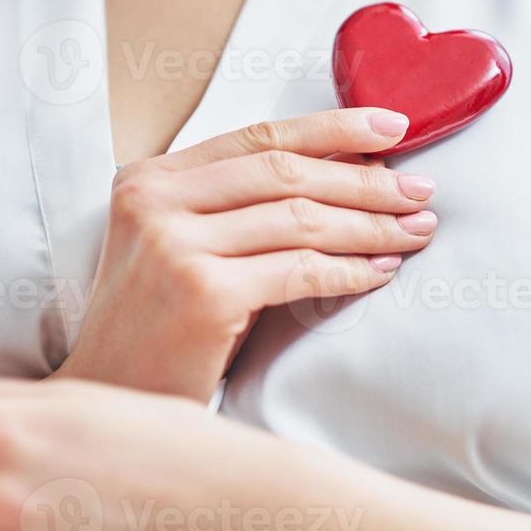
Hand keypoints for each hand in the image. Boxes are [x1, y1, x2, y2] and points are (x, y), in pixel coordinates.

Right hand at [58, 108, 438, 400]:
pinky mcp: (201, 293)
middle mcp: (155, 200)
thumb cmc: (159, 328)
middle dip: (366, 179)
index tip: (391, 127)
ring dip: (370, 224)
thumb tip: (351, 168)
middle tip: (419, 190)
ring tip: (414, 230)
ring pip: (300, 218)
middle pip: (286, 172)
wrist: (110, 403)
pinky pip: (299, 270)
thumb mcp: (184, 246)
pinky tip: (380, 273)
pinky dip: (349, 271)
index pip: (258, 136)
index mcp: (150, 177)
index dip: (332, 128)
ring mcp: (174, 245)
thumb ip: (240, 205)